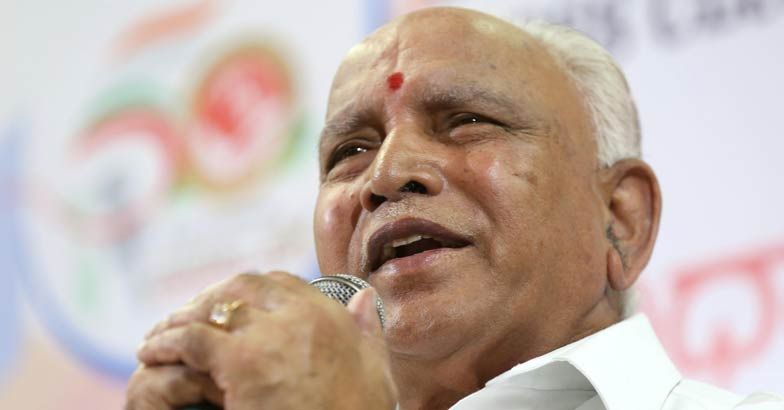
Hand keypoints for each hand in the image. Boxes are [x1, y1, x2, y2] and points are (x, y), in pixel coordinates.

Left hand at [125, 271, 396, 409]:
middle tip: (189, 315)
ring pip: (212, 308)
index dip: (251, 290)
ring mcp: (268, 335)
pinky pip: (191, 339)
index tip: (231, 303)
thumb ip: (366, 331)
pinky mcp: (240, 361)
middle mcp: (299, 314)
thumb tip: (364, 298)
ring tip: (161, 333)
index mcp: (328, 314)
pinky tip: (151, 352)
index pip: (281, 282)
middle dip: (212, 297)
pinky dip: (166, 342)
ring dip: (182, 317)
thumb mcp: (375, 368)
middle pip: (243, 287)